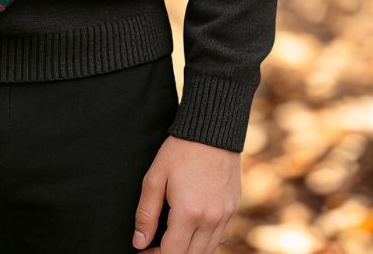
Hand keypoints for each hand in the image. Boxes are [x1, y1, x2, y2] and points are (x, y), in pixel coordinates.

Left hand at [132, 135, 240, 252]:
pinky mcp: (233, 209)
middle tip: (154, 246)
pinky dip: (205, 241)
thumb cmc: (180, 150)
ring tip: (171, 239)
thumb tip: (139, 242)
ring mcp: (225, 216)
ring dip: (188, 250)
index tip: (143, 250)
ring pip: (207, 251)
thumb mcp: (155, 177)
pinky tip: (192, 230)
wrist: (212, 130)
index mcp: (188, 213)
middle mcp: (210, 220)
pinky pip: (220, 237)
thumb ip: (146, 212)